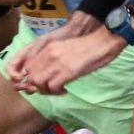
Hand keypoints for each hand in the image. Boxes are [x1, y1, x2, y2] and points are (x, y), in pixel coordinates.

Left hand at [10, 26, 126, 93]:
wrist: (104, 41)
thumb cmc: (90, 46)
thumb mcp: (66, 49)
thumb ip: (55, 59)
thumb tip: (48, 74)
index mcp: (48, 48)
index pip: (29, 66)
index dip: (32, 78)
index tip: (42, 83)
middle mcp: (49, 54)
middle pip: (31, 75)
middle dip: (37, 86)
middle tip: (49, 90)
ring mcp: (58, 62)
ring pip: (38, 82)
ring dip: (46, 91)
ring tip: (56, 91)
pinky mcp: (67, 71)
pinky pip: (52, 87)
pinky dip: (56, 92)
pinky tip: (65, 90)